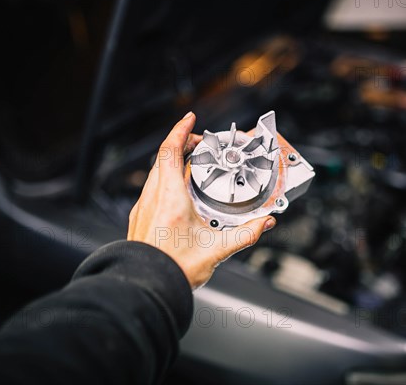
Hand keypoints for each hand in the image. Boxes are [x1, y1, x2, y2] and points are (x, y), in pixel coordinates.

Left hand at [127, 112, 276, 288]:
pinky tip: (180, 192)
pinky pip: (153, 188)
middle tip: (201, 144)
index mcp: (170, 197)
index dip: (181, 130)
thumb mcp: (216, 250)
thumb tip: (264, 224)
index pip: (170, 151)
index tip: (190, 118)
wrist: (145, 287)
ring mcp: (143, 207)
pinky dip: (166, 179)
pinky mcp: (140, 218)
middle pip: (164, 157)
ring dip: (174, 161)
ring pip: (156, 172)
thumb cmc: (171, 270)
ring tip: (193, 165)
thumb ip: (246, 235)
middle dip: (182, 144)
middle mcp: (152, 197)